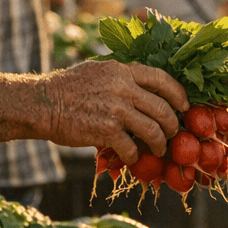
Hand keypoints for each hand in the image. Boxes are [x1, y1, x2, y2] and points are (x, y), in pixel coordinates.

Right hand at [42, 61, 186, 163]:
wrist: (43, 104)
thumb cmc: (67, 88)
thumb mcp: (97, 70)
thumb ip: (120, 76)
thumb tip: (143, 85)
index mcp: (122, 70)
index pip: (162, 79)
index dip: (178, 94)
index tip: (184, 106)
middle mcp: (123, 87)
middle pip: (163, 109)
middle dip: (172, 126)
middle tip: (173, 134)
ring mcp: (116, 109)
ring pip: (153, 131)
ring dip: (159, 144)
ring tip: (158, 150)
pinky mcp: (106, 131)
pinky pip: (132, 148)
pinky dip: (135, 156)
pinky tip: (131, 157)